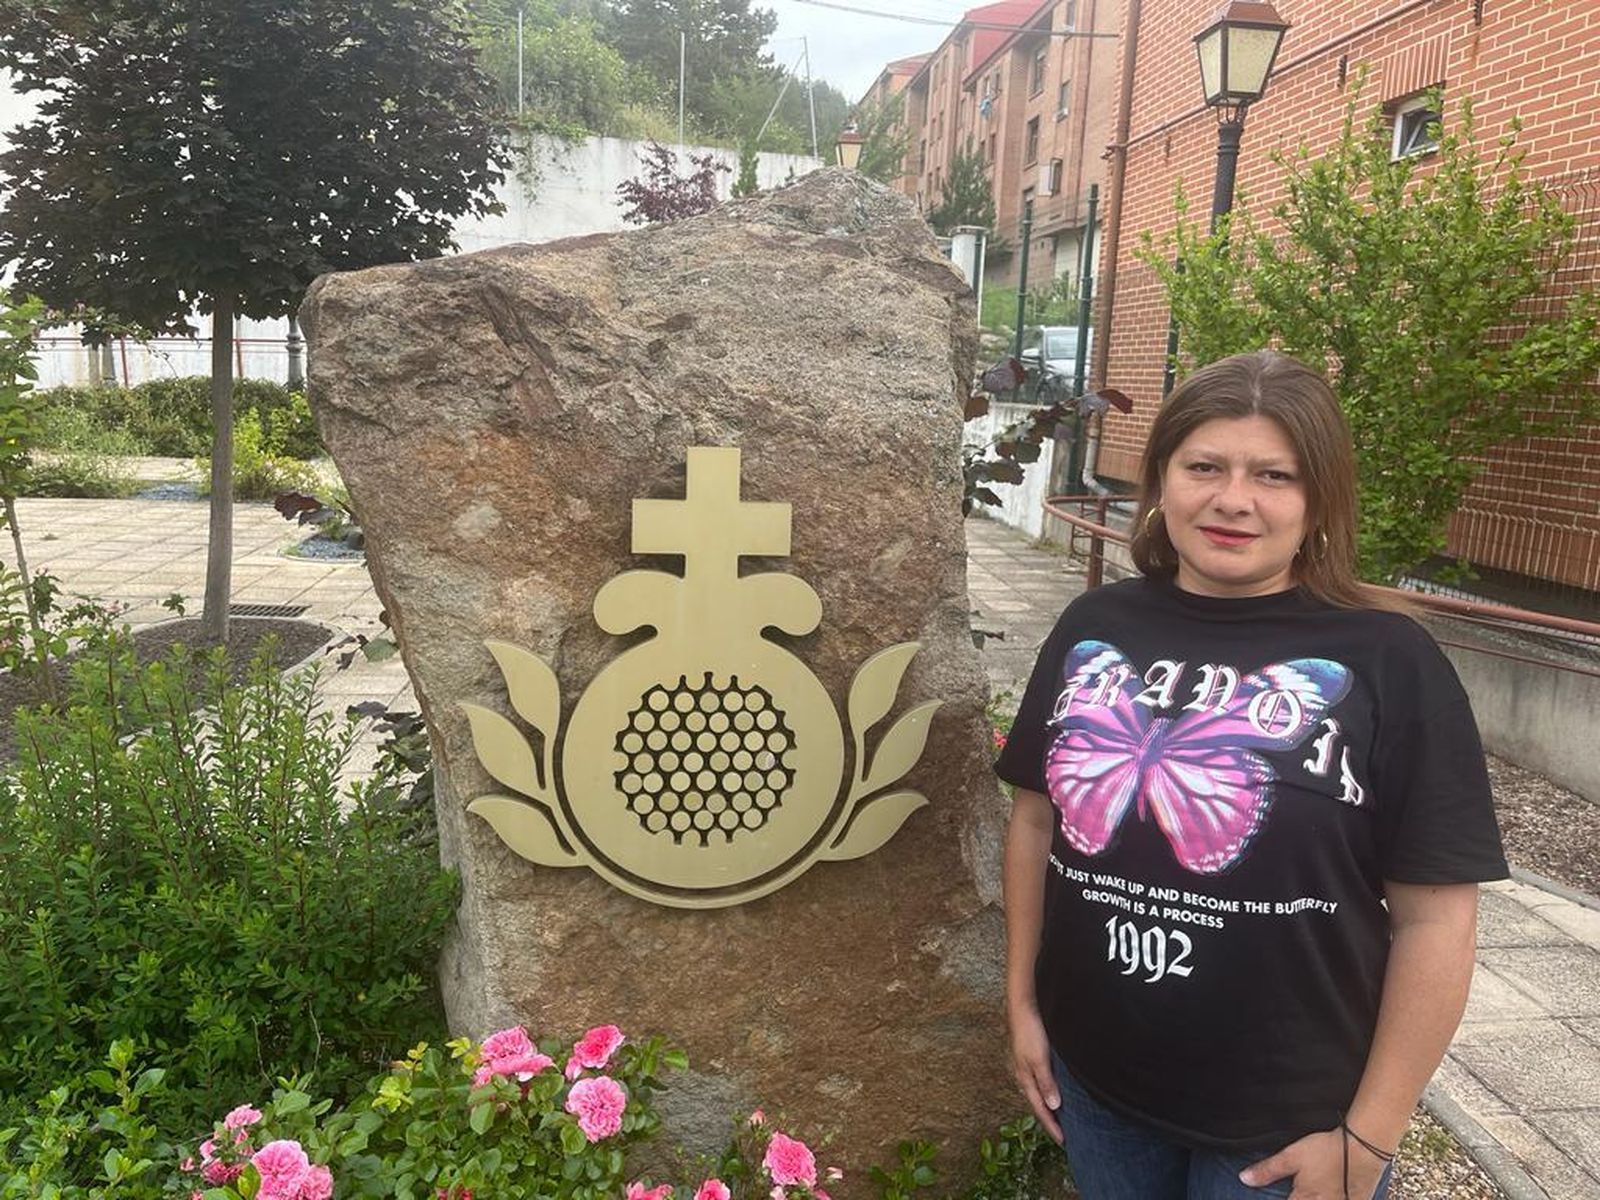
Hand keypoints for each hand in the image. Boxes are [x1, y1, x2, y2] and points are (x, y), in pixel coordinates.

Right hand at [1007, 1003, 1061, 1143]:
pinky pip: (1041, 1082)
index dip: (1052, 1126)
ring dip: (1049, 1107)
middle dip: (1049, 1120)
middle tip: (1062, 1135)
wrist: (1023, 1006)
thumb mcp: (1039, 1058)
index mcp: (1025, 1078)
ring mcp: (1027, 1066)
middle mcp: (1024, 1075)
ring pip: (1039, 1093)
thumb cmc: (1030, 1031)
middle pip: (1038, 1104)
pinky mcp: (1032, 1057)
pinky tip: (1055, 1091)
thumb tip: (1053, 1107)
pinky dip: (1048, 1092)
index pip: (1040, 1109)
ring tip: (1060, 1118)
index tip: (1063, 1142)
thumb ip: (1046, 1082)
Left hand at [1240, 1128, 1386, 1199]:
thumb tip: (1244, 1180)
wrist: (1364, 1148)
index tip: (1279, 1196)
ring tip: (1313, 1191)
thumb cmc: (1326, 1150)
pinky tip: (1333, 1192)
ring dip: (1317, 1198)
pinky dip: (1334, 1198)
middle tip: (1298, 1191)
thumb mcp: (1292, 1156)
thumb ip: (1268, 1170)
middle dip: (1299, 1199)